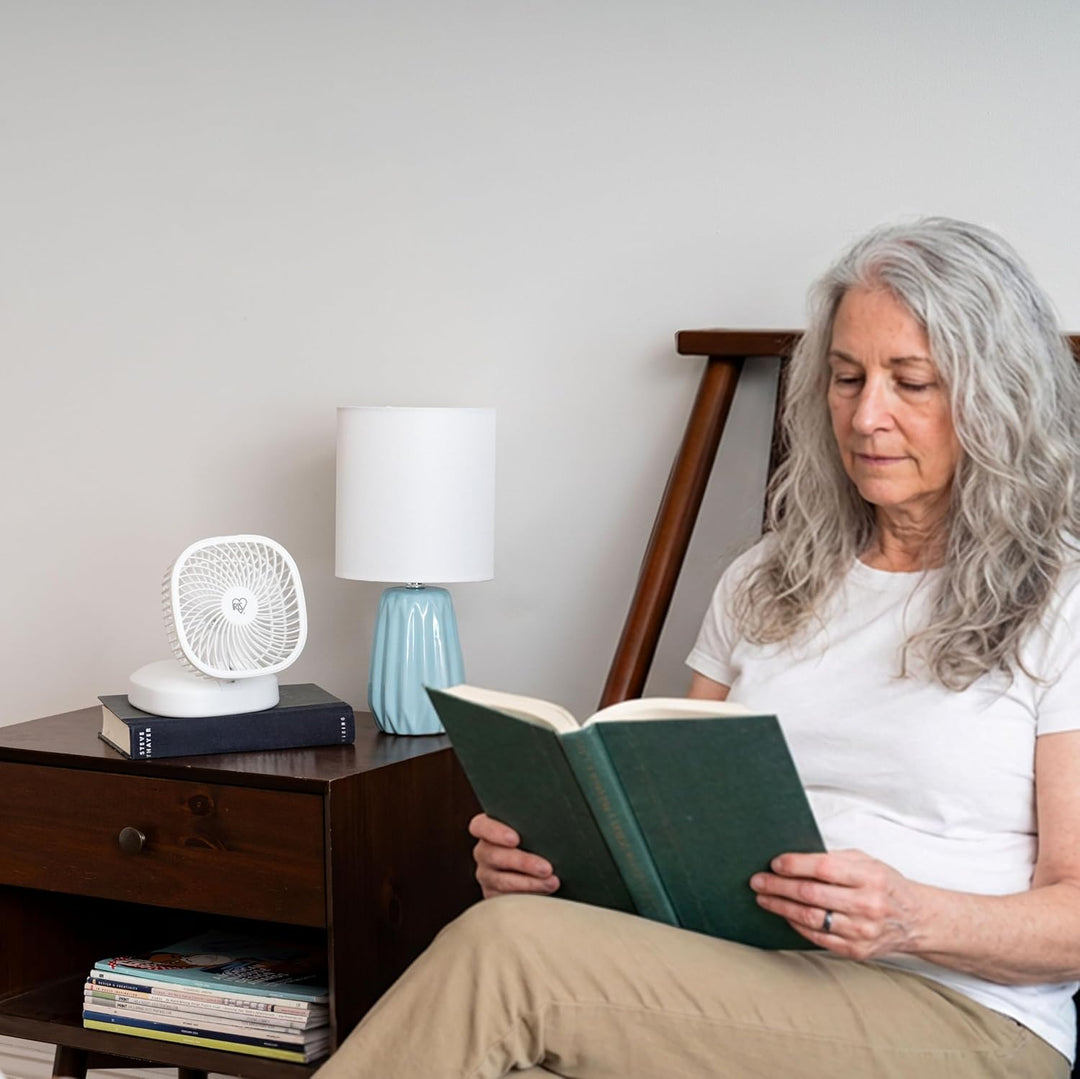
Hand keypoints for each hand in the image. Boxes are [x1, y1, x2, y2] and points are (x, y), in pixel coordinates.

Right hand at [469, 813, 559, 897]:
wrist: (547, 866)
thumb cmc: (542, 839)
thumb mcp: (537, 828)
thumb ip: (536, 823)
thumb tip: (555, 821)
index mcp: (489, 828)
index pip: (481, 826)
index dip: (495, 832)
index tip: (515, 839)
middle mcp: (484, 851)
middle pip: (493, 855)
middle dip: (522, 862)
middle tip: (546, 868)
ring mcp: (487, 875)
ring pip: (501, 881)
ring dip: (529, 883)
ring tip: (552, 882)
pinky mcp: (494, 896)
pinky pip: (506, 900)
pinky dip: (527, 897)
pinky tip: (544, 894)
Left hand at [750, 849, 921, 958]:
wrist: (916, 920)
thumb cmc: (886, 885)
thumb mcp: (866, 862)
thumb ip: (834, 859)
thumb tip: (794, 859)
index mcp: (870, 877)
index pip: (824, 868)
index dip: (795, 865)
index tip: (775, 863)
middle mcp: (867, 905)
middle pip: (812, 894)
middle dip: (779, 886)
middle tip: (758, 881)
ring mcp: (862, 931)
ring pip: (811, 918)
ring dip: (781, 907)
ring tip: (764, 897)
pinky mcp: (856, 950)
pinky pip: (818, 937)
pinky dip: (796, 925)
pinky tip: (784, 914)